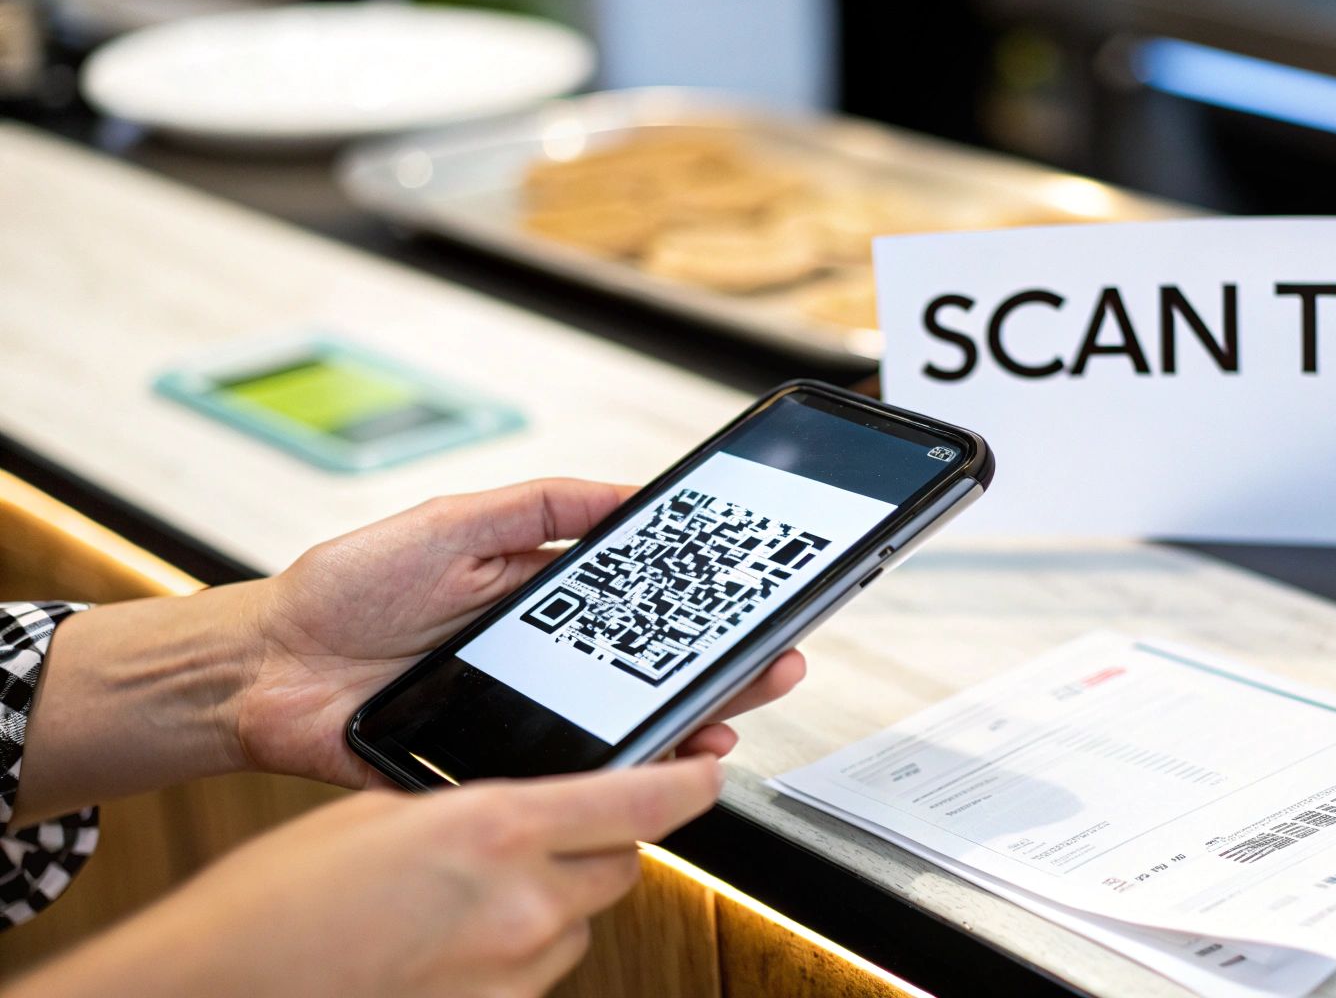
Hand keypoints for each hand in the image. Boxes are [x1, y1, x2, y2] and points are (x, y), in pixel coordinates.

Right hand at [9, 758, 721, 997]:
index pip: (640, 800)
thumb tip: (525, 811)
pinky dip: (518, 954)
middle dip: (597, 845)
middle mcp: (523, 906)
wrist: (219, 990)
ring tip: (472, 898)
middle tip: (545, 836)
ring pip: (580, 923)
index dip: (687, 782)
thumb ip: (476, 807)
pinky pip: (539, 974)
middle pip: (619, 864)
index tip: (707, 769)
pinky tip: (455, 944)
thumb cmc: (276, 902)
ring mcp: (513, 974)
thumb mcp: (385, 815)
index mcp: (497, 830)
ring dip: (554, 903)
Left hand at [240, 479, 805, 788]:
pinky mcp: (496, 763)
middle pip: (651, 665)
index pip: (641, 599)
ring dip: (689, 720)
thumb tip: (630, 493)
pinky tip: (662, 760)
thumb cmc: (347, 589)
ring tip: (733, 709)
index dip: (699, 599)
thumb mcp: (452, 521)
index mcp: (542, 597)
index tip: (752, 593)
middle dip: (723, 662)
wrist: (266, 668)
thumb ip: (540, 505)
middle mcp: (545, 658)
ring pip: (626, 724)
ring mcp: (527, 713)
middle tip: (776, 655)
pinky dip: (621, 772)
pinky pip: (570, 772)